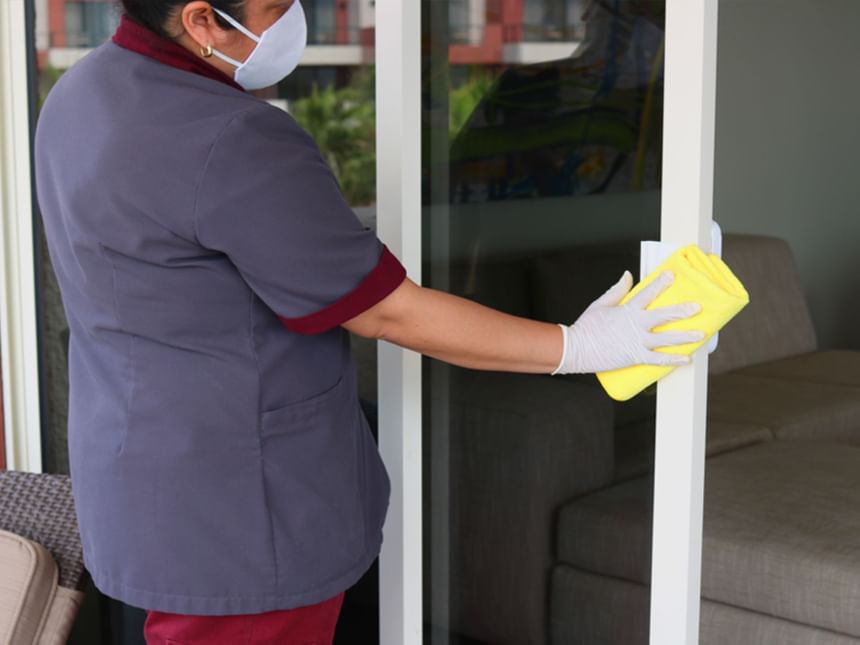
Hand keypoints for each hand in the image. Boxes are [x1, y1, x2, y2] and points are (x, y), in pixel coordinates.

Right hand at [553, 270, 705, 374]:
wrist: (576, 348)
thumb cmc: (586, 327)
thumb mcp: (600, 304)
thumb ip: (616, 290)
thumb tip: (628, 275)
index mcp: (627, 310)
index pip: (647, 293)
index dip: (660, 283)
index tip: (672, 275)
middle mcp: (636, 325)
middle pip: (664, 315)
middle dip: (682, 310)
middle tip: (697, 307)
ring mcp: (637, 341)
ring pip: (667, 338)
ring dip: (685, 336)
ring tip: (700, 334)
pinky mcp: (636, 357)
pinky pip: (659, 359)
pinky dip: (673, 359)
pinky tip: (686, 359)